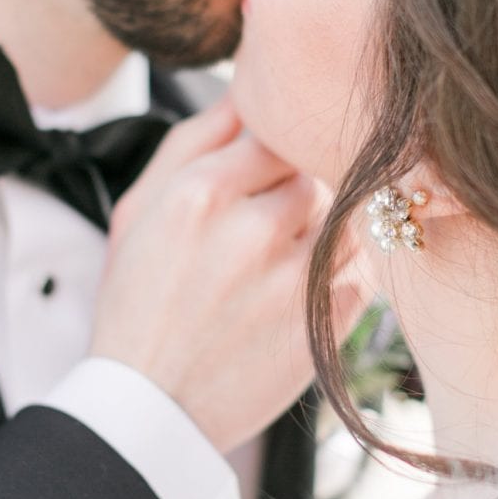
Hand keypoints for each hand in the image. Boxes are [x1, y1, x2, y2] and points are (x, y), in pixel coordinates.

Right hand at [91, 98, 365, 454]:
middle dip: (302, 187)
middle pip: (316, 169)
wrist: (150, 411)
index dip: (277, 146)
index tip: (264, 170)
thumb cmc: (138, 305)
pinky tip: (296, 295)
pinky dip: (341, 274)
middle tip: (271, 221)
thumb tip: (247, 87)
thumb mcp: (136, 211)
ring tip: (281, 261)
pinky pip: (361, 269)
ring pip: (347, 214)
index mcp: (201, 193)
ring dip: (327, 229)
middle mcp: (254, 230)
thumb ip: (191, 141)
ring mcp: (296, 279)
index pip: (277, 127)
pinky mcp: (327, 321)